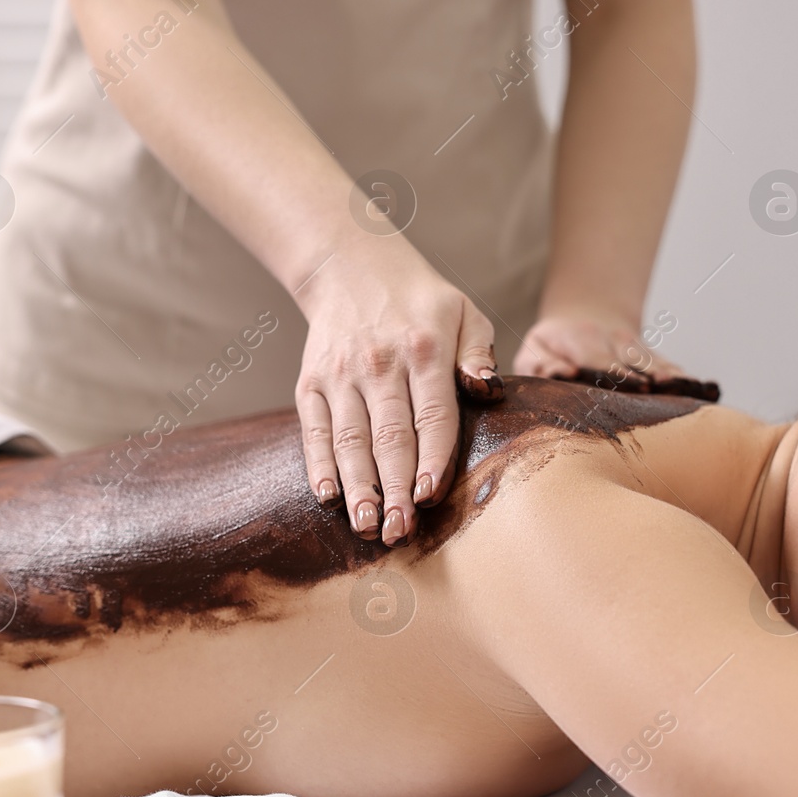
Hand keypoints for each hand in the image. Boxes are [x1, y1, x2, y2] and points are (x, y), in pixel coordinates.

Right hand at [294, 238, 499, 545]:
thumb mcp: (464, 312)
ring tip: (368, 526)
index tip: (430, 497)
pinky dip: (319, 465)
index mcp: (424, 349)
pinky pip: (314, 430)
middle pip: (389, 437)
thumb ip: (478, 354)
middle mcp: (378, 363)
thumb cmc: (420, 300)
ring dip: (358, 487)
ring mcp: (340, 374)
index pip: (431, 415)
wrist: (350, 265)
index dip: (431, 459)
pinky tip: (329, 497)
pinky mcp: (311, 381)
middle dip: (394, 489)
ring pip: (349, 440)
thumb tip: (487, 389)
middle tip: (400, 531)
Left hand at [515, 308, 682, 380]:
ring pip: (655, 363)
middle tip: (660, 393)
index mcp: (582, 339)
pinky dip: (684, 378)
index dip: (616, 372)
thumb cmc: (553, 346)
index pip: (600, 359)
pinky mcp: (652, 356)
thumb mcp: (535, 350)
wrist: (585, 317)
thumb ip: (542, 364)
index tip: (633, 384)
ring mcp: (636, 347)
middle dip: (646, 378)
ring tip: (686, 390)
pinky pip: (670, 366)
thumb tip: (564, 375)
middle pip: (633, 363)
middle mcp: (614, 341)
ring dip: (670, 377)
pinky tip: (701, 390)